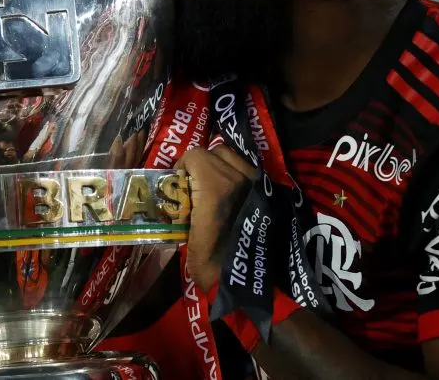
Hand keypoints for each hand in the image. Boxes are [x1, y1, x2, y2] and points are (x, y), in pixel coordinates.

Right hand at [176, 145, 254, 291]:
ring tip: (212, 188)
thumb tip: (172, 195)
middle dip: (200, 164)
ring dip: (219, 166)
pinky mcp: (266, 195)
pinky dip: (236, 176)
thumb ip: (179, 208)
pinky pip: (248, 172)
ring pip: (234, 158)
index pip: (195, 155)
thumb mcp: (184, 235)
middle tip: (192, 185)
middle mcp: (239, 179)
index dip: (182, 166)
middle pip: (214, 152)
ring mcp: (256, 185)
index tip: (177, 184)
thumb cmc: (210, 265)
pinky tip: (230, 196)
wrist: (247, 285)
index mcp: (216, 187)